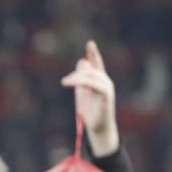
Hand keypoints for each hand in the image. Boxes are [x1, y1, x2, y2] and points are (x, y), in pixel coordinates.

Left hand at [59, 40, 118, 157]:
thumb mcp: (82, 92)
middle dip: (78, 73)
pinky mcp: (107, 95)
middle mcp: (105, 82)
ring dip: (77, 78)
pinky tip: (72, 83)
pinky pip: (95, 85)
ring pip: (91, 76)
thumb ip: (80, 78)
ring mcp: (107, 88)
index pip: (97, 64)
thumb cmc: (90, 112)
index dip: (93, 53)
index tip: (89, 43)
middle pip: (92, 70)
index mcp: (99, 80)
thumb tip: (81, 62)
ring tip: (65, 83)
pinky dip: (83, 82)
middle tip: (64, 82)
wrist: (97, 128)